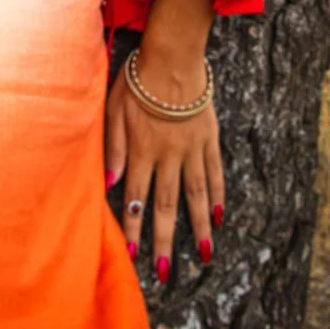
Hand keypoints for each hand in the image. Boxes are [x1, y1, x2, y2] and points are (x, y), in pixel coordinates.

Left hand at [104, 42, 224, 285]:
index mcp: (142, 151)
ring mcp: (191, 149)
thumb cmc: (136, 79)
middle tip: (166, 272)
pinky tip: (219, 217)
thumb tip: (110, 184)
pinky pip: (215, 172)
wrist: (173, 56)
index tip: (132, 254)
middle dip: (165, 240)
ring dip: (198, 228)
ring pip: (195, 196)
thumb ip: (113, 147)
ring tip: (205, 256)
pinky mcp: (209, 138)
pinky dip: (218, 196)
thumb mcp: (113, 108)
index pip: (135, 198)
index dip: (133, 227)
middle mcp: (167, 156)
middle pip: (166, 205)